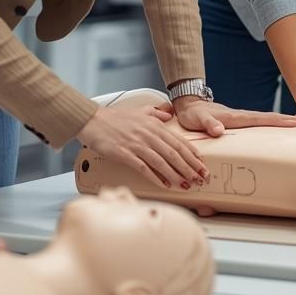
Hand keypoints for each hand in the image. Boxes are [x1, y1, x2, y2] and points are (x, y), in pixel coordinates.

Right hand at [78, 101, 206, 189]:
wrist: (93, 120)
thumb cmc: (116, 117)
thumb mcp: (141, 110)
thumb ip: (157, 112)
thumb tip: (169, 114)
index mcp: (155, 125)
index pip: (179, 141)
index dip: (192, 155)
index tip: (202, 165)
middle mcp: (149, 135)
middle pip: (174, 153)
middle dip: (190, 167)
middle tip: (200, 178)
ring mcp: (137, 145)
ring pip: (162, 162)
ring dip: (176, 174)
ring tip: (186, 184)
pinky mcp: (125, 154)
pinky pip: (144, 168)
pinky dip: (156, 177)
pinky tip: (164, 184)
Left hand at [171, 96, 295, 136]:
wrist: (189, 104)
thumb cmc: (192, 114)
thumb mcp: (197, 120)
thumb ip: (209, 124)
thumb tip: (220, 130)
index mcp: (233, 116)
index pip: (259, 119)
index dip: (276, 121)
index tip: (293, 122)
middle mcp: (239, 115)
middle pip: (266, 117)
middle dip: (284, 119)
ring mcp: (239, 117)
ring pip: (263, 118)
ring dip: (279, 120)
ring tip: (295, 123)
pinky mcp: (237, 119)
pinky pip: (257, 121)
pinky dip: (269, 122)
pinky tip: (274, 126)